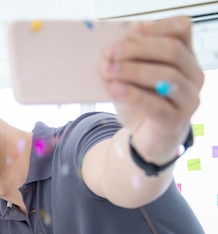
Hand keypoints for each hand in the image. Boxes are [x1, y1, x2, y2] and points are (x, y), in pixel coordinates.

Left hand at [101, 16, 203, 156]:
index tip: (127, 34)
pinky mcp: (175, 121)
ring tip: (108, 71)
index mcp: (185, 57)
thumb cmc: (140, 102)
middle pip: (172, 50)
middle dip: (137, 49)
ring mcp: (188, 99)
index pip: (181, 29)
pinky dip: (133, 95)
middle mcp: (193, 75)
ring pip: (167, 76)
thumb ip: (127, 60)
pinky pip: (157, 105)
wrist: (145, 139)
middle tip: (109, 53)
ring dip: (133, 70)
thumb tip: (114, 43)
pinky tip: (115, 89)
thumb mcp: (131, 77)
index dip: (155, 27)